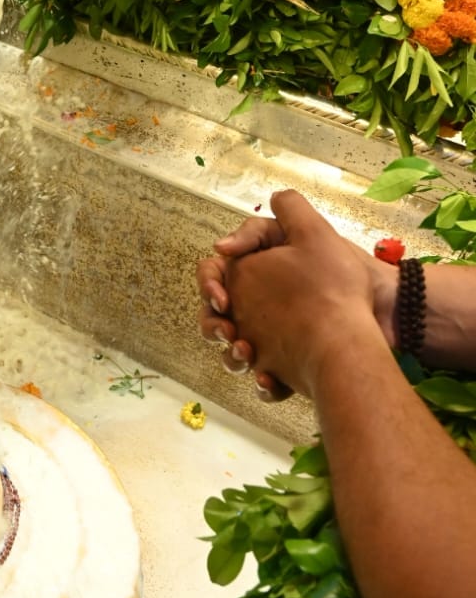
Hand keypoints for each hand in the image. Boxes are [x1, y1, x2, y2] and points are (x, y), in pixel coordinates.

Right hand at [214, 192, 394, 399]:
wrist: (386, 315)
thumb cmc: (347, 274)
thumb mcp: (316, 235)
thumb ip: (285, 215)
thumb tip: (233, 234)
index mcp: (259, 271)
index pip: (217, 275)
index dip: (209, 285)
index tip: (221, 298)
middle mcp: (260, 303)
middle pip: (218, 315)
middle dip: (213, 325)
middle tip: (228, 332)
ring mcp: (273, 336)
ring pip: (235, 349)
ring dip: (233, 356)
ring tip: (248, 356)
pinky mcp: (290, 364)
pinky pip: (266, 377)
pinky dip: (264, 382)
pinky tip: (270, 381)